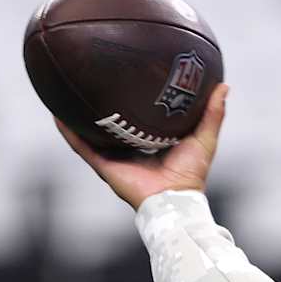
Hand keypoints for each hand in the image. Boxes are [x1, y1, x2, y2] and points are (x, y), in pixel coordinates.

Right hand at [56, 83, 229, 209]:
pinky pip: (82, 147)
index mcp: (150, 145)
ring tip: (64, 92)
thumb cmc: (192, 175)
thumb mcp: (204, 138)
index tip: (126, 80)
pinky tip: (57, 114)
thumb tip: (223, 85)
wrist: (174, 201)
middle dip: (101, 107)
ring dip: (77, 117)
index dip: (131, 103)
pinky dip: (69, 132)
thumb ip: (212, 113)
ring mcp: (114, 160)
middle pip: (111, 126)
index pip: (137, 121)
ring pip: (90, 135)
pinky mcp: (104, 167)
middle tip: (92, 80)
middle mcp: (129, 152)